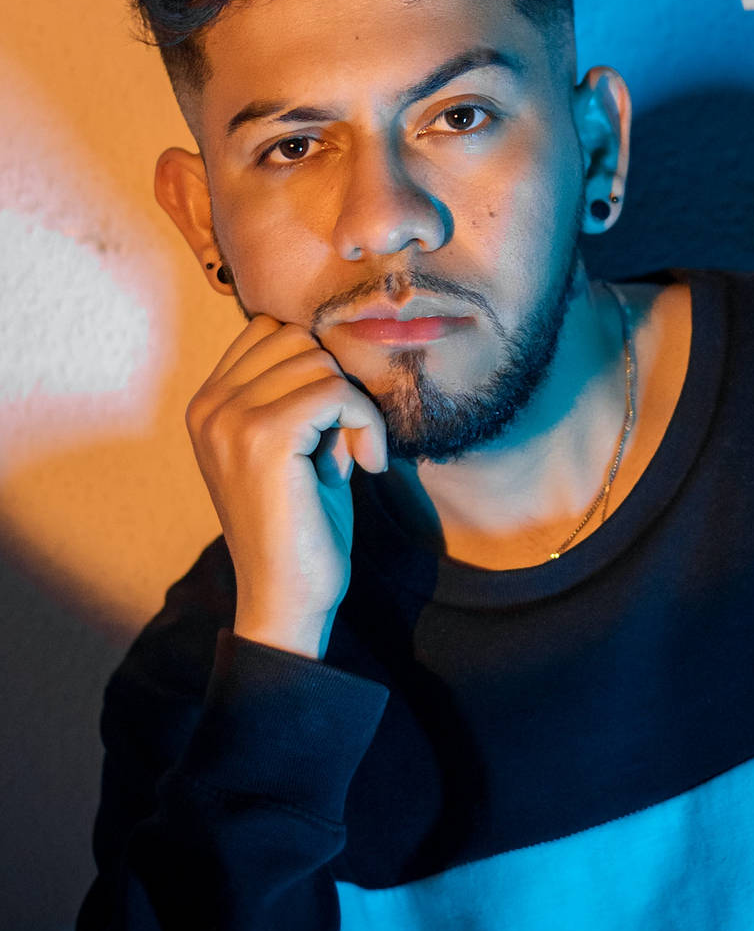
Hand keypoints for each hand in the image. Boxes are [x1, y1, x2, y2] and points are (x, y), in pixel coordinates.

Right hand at [185, 315, 387, 658]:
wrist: (287, 599)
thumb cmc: (300, 524)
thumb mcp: (292, 446)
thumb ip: (298, 392)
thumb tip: (338, 341)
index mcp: (207, 406)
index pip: (267, 331)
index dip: (313, 365)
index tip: (330, 419)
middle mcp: (208, 408)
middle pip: (295, 338)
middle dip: (335, 380)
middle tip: (349, 438)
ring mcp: (230, 421)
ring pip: (318, 360)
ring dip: (354, 404)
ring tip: (357, 452)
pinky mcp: (264, 439)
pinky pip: (335, 392)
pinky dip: (366, 422)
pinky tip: (369, 465)